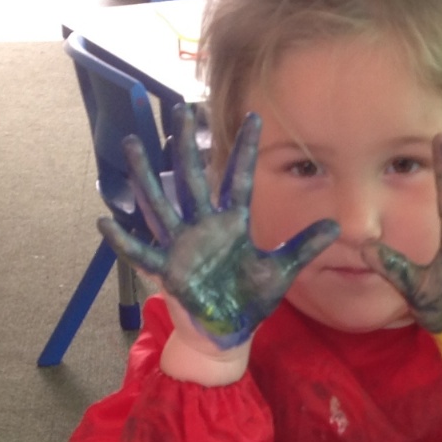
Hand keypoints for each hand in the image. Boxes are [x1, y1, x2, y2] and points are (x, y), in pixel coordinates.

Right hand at [98, 107, 337, 351]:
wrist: (229, 331)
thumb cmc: (251, 300)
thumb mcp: (281, 271)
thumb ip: (303, 246)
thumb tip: (336, 225)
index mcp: (233, 223)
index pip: (239, 178)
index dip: (244, 149)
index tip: (254, 117)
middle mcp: (204, 226)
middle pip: (192, 178)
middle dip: (186, 145)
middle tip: (179, 109)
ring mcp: (182, 244)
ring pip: (161, 203)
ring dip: (146, 176)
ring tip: (132, 144)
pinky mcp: (168, 269)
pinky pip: (142, 253)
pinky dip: (124, 241)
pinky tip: (105, 222)